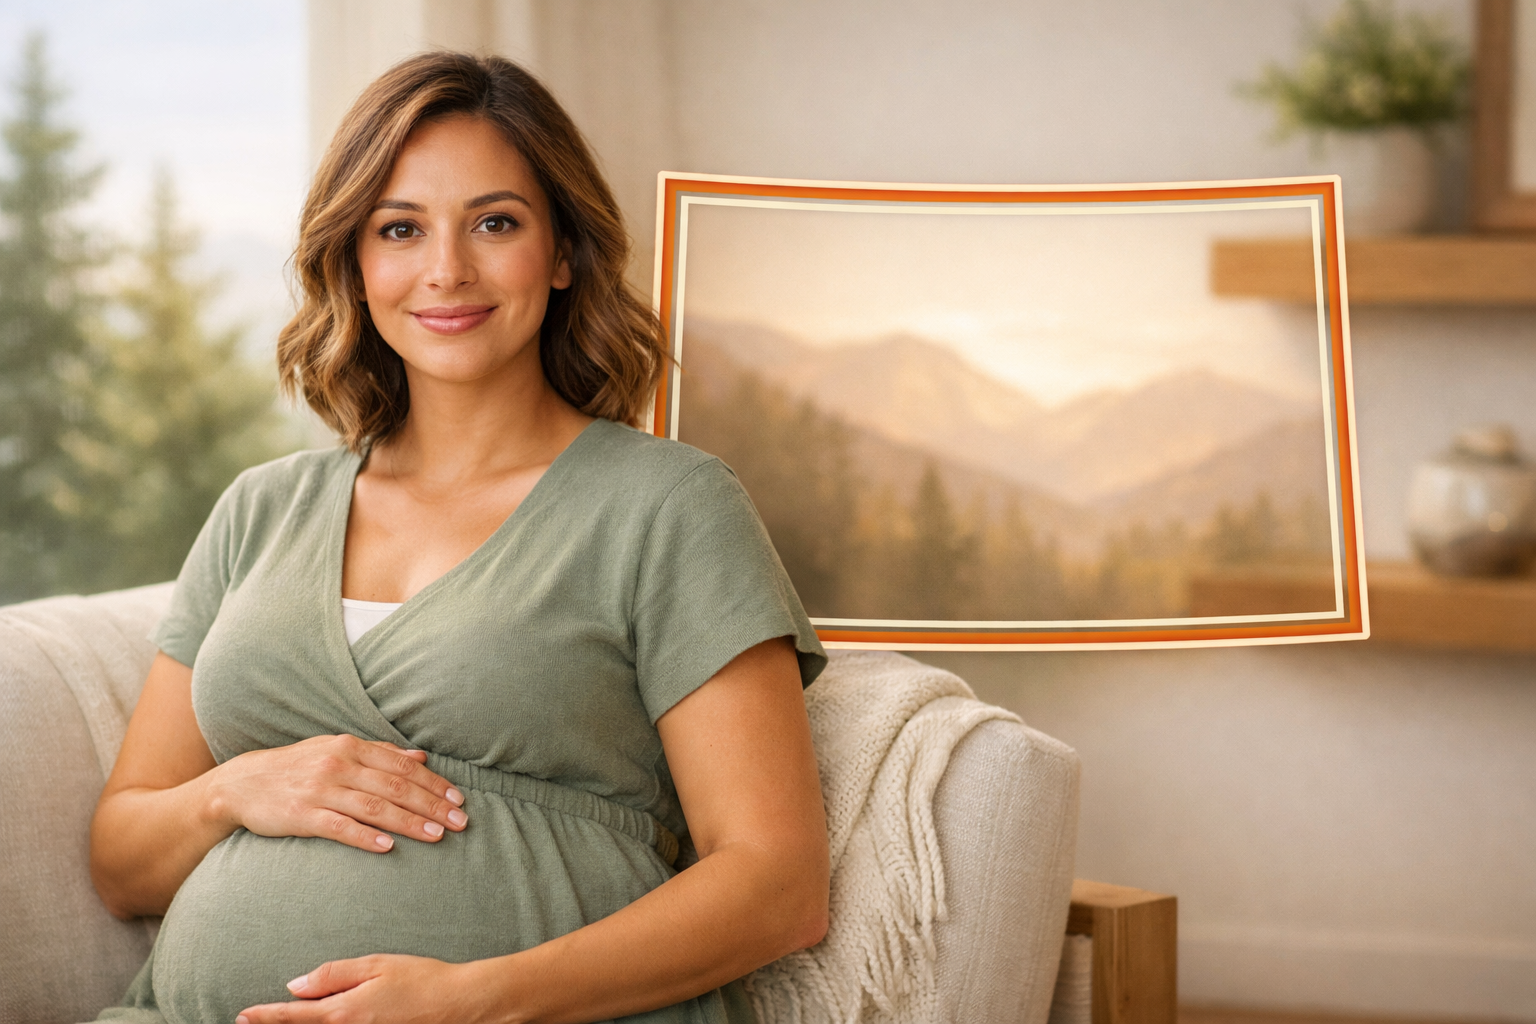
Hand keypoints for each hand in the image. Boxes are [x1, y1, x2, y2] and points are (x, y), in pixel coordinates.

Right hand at [208, 735, 467, 853]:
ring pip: (374, 807)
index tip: (458, 800)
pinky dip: (366, 836)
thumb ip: (379, 754)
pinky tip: (389, 846)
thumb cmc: (298, 768)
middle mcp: (338, 765)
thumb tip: (421, 757)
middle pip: (395, 787)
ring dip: (409, 822)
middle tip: (460, 822)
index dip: (433, 784)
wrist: (241, 784)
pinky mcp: (302, 815)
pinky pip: (339, 827)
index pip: (402, 766)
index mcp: (350, 747)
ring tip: (437, 836)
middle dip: (432, 805)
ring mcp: (320, 790)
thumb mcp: (337, 751)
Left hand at [236, 955, 487, 1023]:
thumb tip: (296, 985)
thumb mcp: (376, 965)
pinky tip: (329, 1020)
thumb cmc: (421, 978)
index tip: (242, 1016)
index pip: (293, 1016)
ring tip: (287, 1018)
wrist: (458, 1004)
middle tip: (252, 1021)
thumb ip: (333, 975)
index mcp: (343, 1012)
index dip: (265, 1017)